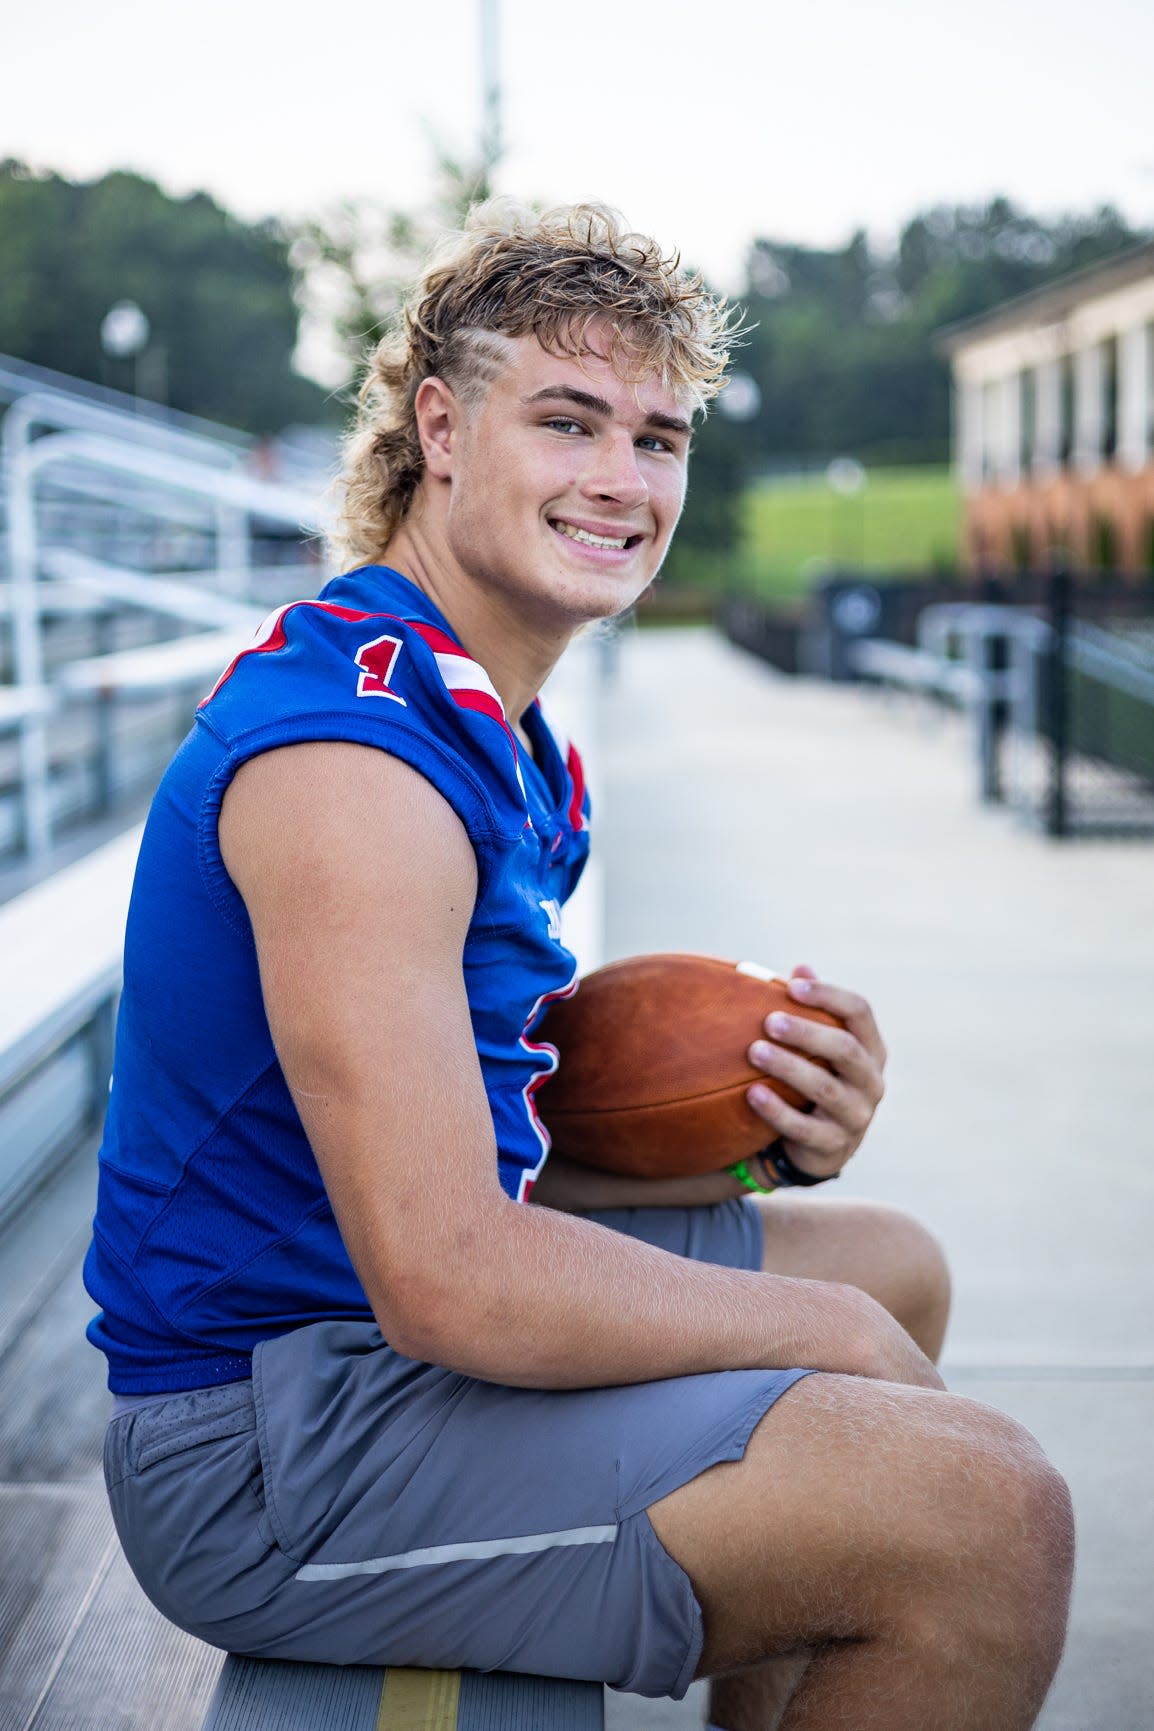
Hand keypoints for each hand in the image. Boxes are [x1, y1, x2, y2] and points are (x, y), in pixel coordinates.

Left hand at [745, 965, 886, 1182]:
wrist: (815, 1147)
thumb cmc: (815, 1079)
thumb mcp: (818, 1047)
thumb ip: (812, 1010)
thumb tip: (801, 966)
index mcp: (871, 1049)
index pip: (860, 1012)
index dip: (828, 995)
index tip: (792, 986)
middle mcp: (871, 1082)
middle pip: (846, 1049)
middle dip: (807, 1032)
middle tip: (769, 1021)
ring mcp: (857, 1116)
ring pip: (826, 1088)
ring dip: (789, 1067)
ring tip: (754, 1051)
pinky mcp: (834, 1147)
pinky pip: (804, 1128)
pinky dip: (777, 1110)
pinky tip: (752, 1094)